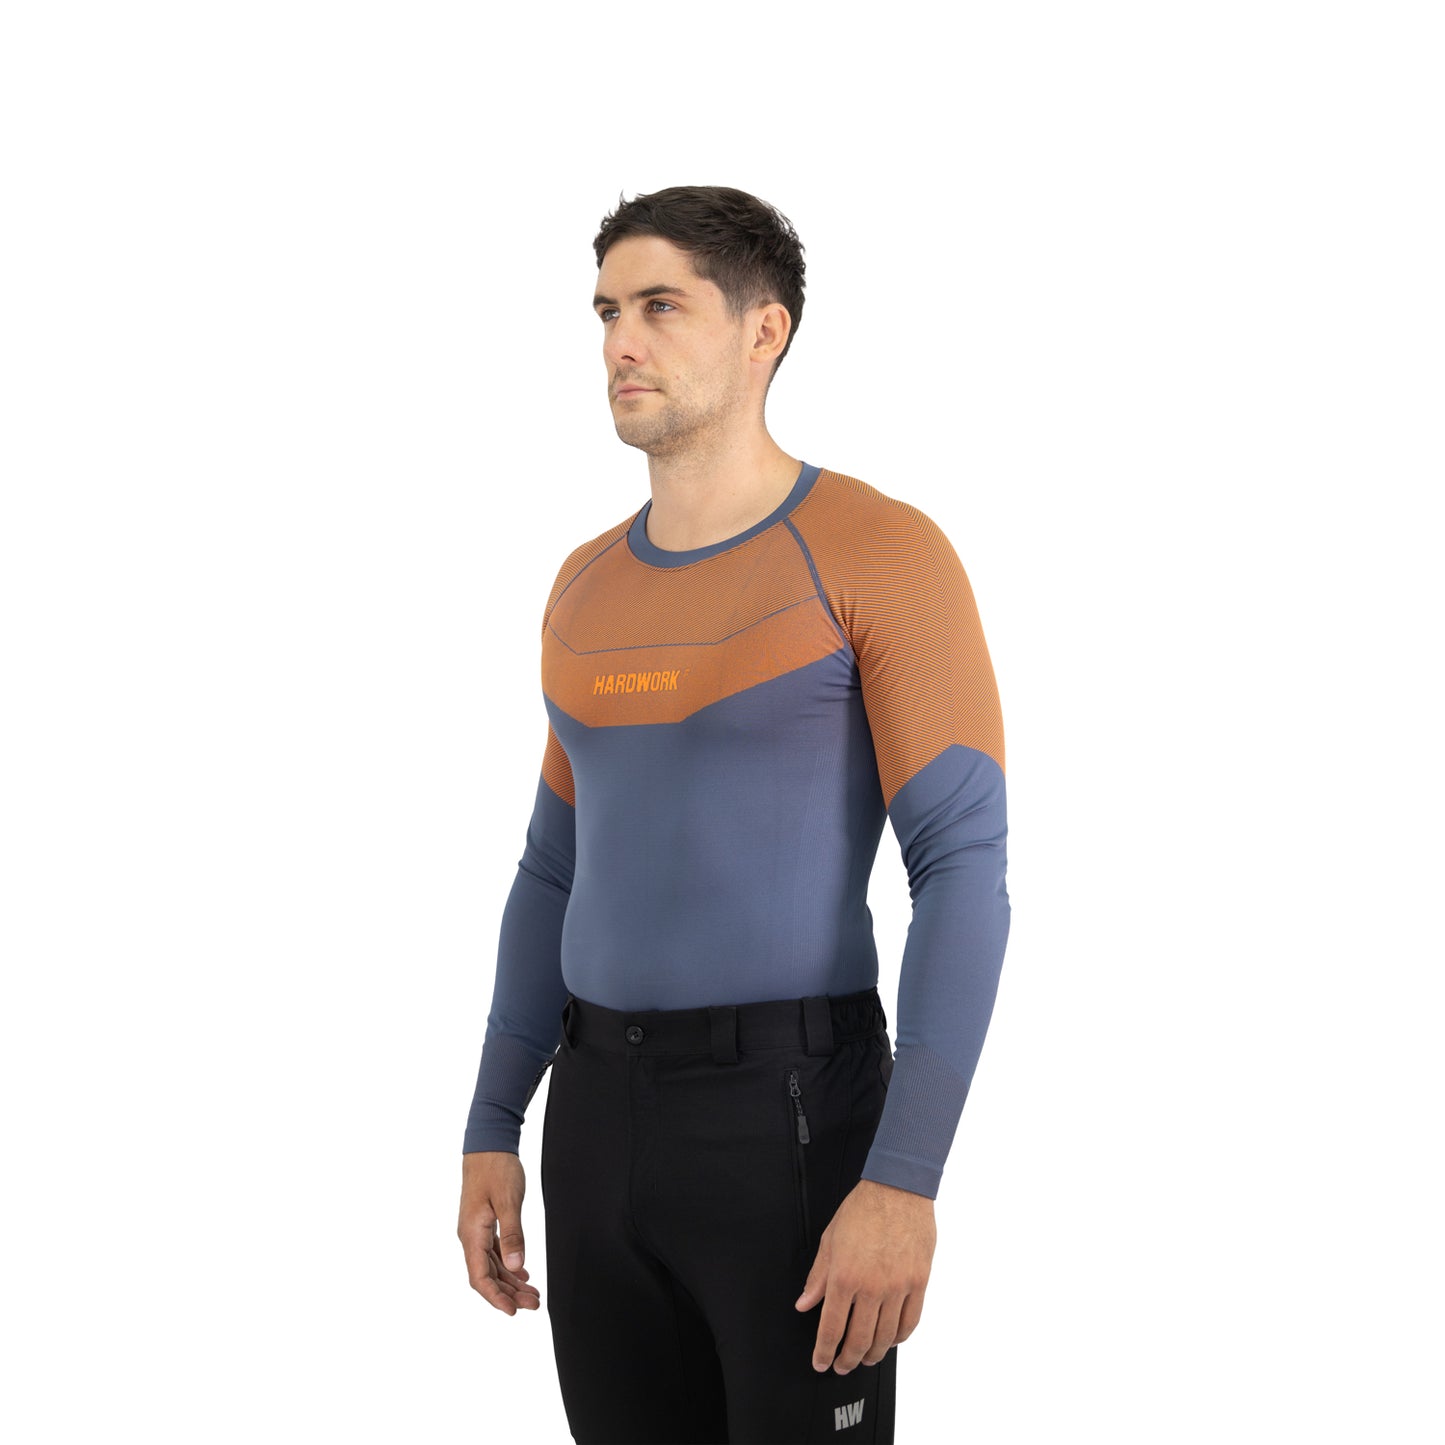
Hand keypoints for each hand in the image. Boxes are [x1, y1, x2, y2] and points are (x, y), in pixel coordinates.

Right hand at [458, 1150, 541, 1314]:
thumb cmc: (497, 1169)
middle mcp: (470, 1236)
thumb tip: (514, 1267)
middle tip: (534, 1304)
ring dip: (510, 1282)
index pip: (480, 1277)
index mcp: (472, 1234)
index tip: (513, 1312)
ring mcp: (475, 1230)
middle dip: (509, 1294)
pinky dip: (507, 1265)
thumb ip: (513, 1234)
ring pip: (491, 1265)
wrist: (488, 1144)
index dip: (495, 1298)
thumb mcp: (509, 1201)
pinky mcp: (483, 1223)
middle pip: (487, 1276)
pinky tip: (522, 1272)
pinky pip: (493, 1252)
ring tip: (532, 1294)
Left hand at [794, 1177, 934, 1372]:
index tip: (821, 1362)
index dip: (824, 1351)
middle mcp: (872, 1287)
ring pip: (886, 1337)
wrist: (898, 1189)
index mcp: (845, 1276)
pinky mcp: (919, 1283)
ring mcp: (898, 1287)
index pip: (832, 1328)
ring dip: (873, 1354)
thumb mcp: (830, 1240)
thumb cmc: (862, 1209)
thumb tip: (804, 1304)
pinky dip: (900, 1338)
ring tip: (865, 1358)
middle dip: (847, 1359)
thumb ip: (817, 1277)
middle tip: (841, 1366)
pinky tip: (891, 1340)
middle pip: (859, 1340)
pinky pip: (910, 1322)